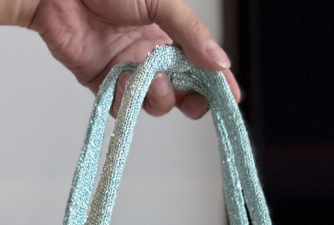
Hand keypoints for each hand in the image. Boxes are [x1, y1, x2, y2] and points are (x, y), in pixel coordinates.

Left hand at [23, 0, 241, 118]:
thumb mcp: (160, 1)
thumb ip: (190, 33)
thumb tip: (220, 63)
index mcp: (169, 31)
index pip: (201, 62)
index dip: (217, 82)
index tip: (230, 99)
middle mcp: (151, 53)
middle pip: (182, 89)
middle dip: (192, 98)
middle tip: (194, 101)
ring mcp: (128, 70)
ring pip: (155, 102)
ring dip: (159, 98)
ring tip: (154, 82)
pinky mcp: (103, 83)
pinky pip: (123, 105)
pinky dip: (127, 100)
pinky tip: (124, 81)